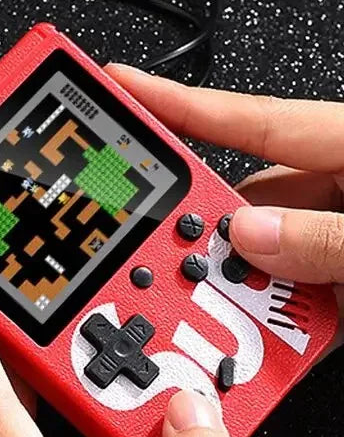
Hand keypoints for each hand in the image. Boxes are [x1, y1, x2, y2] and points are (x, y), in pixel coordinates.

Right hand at [105, 65, 343, 333]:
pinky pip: (296, 300)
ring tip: (229, 326)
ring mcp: (339, 237)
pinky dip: (275, 328)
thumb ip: (328, 236)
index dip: (174, 103)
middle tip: (176, 267)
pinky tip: (269, 348)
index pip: (249, 120)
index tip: (115, 89)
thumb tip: (252, 234)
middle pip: (244, 203)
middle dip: (206, 241)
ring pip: (265, 261)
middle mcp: (340, 189)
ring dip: (242, 298)